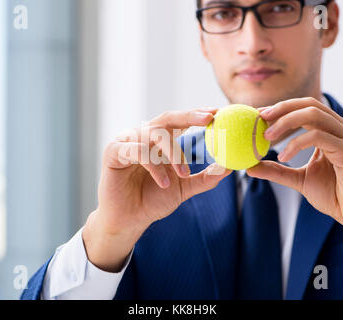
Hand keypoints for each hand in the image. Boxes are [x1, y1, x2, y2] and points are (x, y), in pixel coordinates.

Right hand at [83, 108, 231, 271]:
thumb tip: (229, 168)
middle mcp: (142, 136)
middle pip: (166, 118)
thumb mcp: (184, 188)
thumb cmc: (153, 200)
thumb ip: (204, 178)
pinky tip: (164, 183)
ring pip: (154, 133)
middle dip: (189, 116)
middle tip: (208, 118)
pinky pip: (137, 151)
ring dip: (173, 152)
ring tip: (184, 174)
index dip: (197, 115)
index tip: (217, 113)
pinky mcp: (113, 152)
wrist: (129, 221)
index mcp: (158, 141)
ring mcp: (127, 142)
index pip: (179, 121)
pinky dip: (154, 166)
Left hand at [248, 97, 342, 272]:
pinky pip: (317, 136)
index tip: (257, 116)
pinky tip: (283, 156)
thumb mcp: (297, 179)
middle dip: (281, 108)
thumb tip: (250, 166)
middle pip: (308, 104)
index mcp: (330, 130)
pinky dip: (296, 143)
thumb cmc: (333, 195)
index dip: (280, 108)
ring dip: (285, 122)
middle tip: (260, 118)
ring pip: (312, 114)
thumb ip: (276, 170)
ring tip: (267, 137)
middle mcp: (340, 128)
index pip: (303, 108)